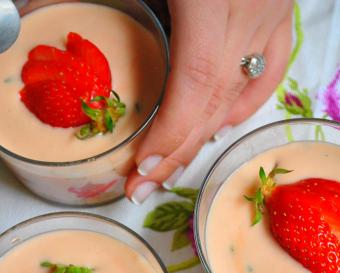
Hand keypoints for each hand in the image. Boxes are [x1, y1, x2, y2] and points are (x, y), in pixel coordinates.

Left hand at [126, 0, 292, 203]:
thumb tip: (57, 18)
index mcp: (211, 3)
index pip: (194, 84)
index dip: (171, 135)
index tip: (141, 169)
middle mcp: (249, 16)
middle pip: (214, 100)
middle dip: (178, 151)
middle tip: (142, 187)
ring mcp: (271, 15)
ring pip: (241, 91)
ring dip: (205, 135)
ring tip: (170, 167)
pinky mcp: (281, 10)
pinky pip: (272, 68)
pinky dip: (247, 103)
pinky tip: (223, 125)